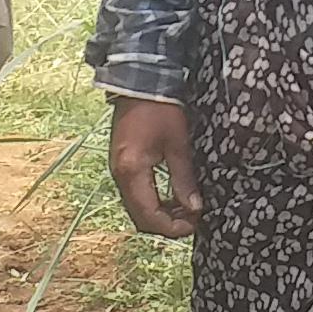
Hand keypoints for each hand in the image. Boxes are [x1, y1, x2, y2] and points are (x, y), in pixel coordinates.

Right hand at [109, 97, 201, 239]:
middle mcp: (119, 176)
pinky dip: (153, 201)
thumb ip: (184, 179)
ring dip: (160, 214)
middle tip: (193, 219)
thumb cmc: (161, 111)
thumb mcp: (177, 145)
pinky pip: (135, 194)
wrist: (139, 83)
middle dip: (166, 224)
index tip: (195, 224)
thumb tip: (195, 208)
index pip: (149, 216)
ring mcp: (117, 171)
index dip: (172, 227)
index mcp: (132, 172)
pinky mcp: (121, 164)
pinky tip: (171, 196)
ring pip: (137, 207)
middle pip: (140, 217)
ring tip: (186, 208)